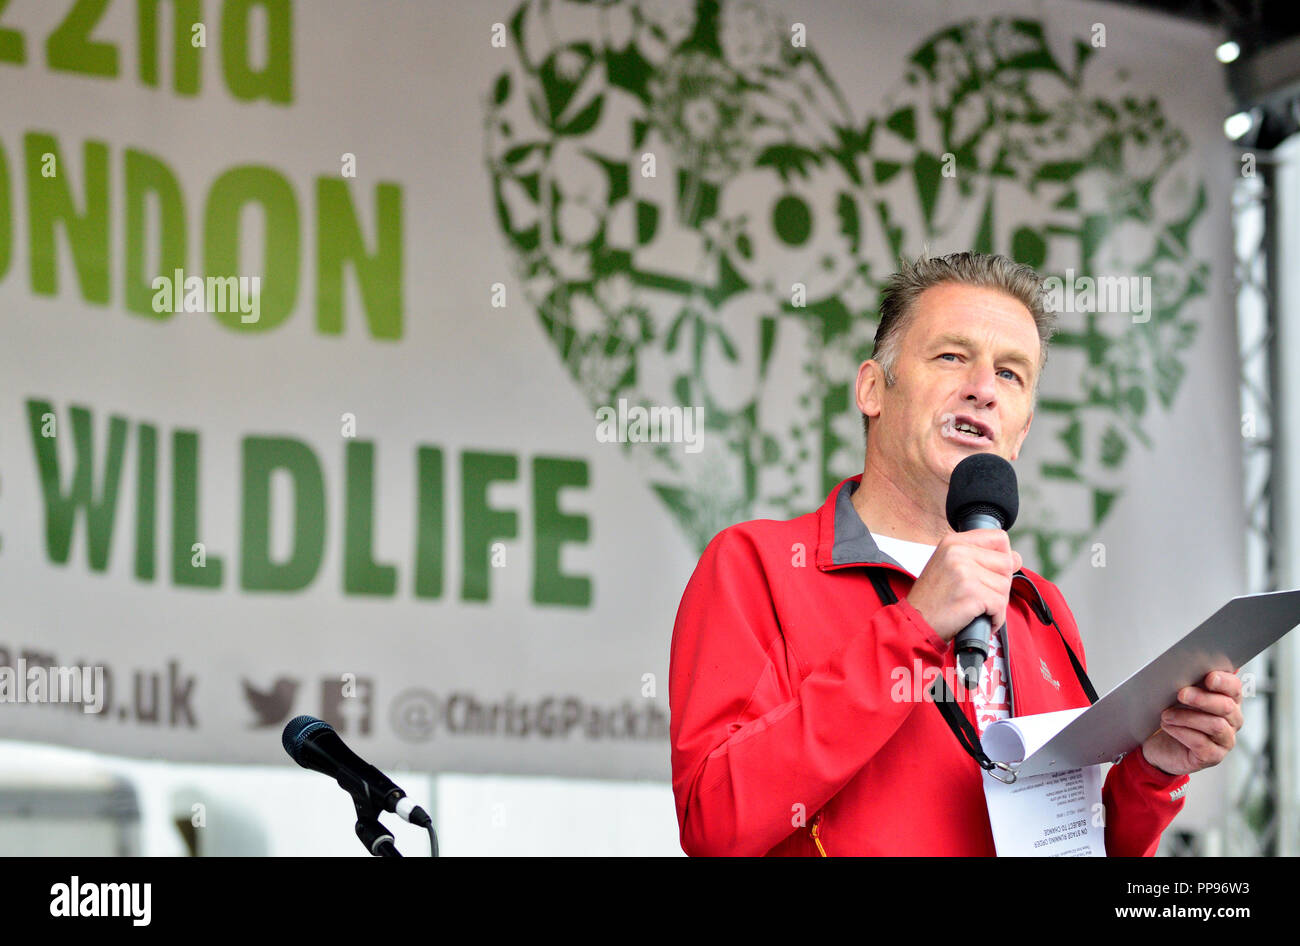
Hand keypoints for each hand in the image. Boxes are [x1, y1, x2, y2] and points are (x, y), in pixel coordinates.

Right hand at [906, 529, 1021, 642]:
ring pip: (1005, 586)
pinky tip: (980, 619)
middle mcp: (958, 552)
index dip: (1003, 557)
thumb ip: (979, 557)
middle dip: (999, 584)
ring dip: (996, 604)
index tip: (989, 573)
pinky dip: (995, 618)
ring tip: (976, 608)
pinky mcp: (971, 593)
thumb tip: (1017, 558)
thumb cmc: (933, 599)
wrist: (915, 623)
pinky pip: (1000, 605)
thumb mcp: (947, 565)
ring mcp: (964, 572)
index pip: (999, 538)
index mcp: (953, 542)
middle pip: (1007, 563)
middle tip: (980, 596)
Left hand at [1141, 670, 1243, 777]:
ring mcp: (1225, 740)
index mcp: (1228, 700)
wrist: (1160, 745)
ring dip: (1187, 717)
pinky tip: (1168, 727)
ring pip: (1215, 725)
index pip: (1235, 688)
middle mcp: (1232, 721)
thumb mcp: (1181, 697)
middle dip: (1202, 698)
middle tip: (1181, 694)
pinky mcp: (1213, 756)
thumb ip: (1192, 681)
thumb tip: (1196, 660)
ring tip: (1166, 715)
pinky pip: (1202, 744)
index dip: (1224, 682)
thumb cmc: (1174, 717)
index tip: (1209, 677)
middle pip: (1226, 706)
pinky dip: (1182, 732)